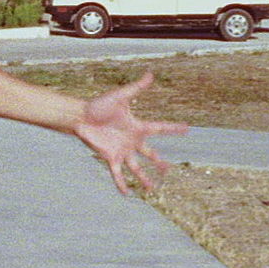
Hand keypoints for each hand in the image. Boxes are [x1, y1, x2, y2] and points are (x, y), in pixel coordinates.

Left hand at [72, 71, 187, 194]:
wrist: (80, 116)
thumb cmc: (99, 105)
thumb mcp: (120, 96)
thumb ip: (136, 88)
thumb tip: (151, 74)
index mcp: (137, 127)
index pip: (159, 128)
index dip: (173, 129)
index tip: (188, 129)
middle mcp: (131, 141)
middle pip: (150, 153)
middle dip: (159, 162)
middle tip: (168, 169)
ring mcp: (121, 151)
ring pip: (136, 167)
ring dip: (144, 178)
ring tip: (151, 188)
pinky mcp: (109, 157)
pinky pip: (117, 174)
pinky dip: (122, 184)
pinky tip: (126, 194)